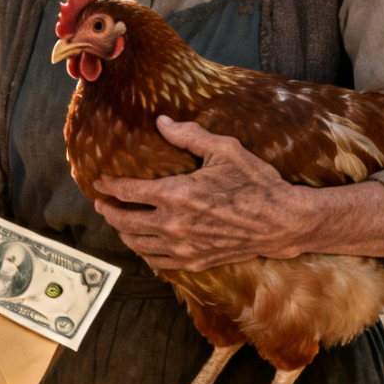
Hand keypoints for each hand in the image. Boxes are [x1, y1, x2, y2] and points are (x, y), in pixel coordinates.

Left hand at [93, 116, 304, 271]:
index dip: (109, 185)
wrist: (282, 222)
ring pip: (138, 243)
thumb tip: (161, 121)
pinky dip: (144, 252)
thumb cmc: (255, 183)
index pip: (128, 191)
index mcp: (177, 194)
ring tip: (119, 221)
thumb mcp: (224, 150)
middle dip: (109, 210)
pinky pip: (157, 262)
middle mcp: (174, 224)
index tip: (101, 182)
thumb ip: (189, 135)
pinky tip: (144, 243)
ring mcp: (184, 247)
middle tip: (102, 203)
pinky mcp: (195, 262)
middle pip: (125, 220)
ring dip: (123, 232)